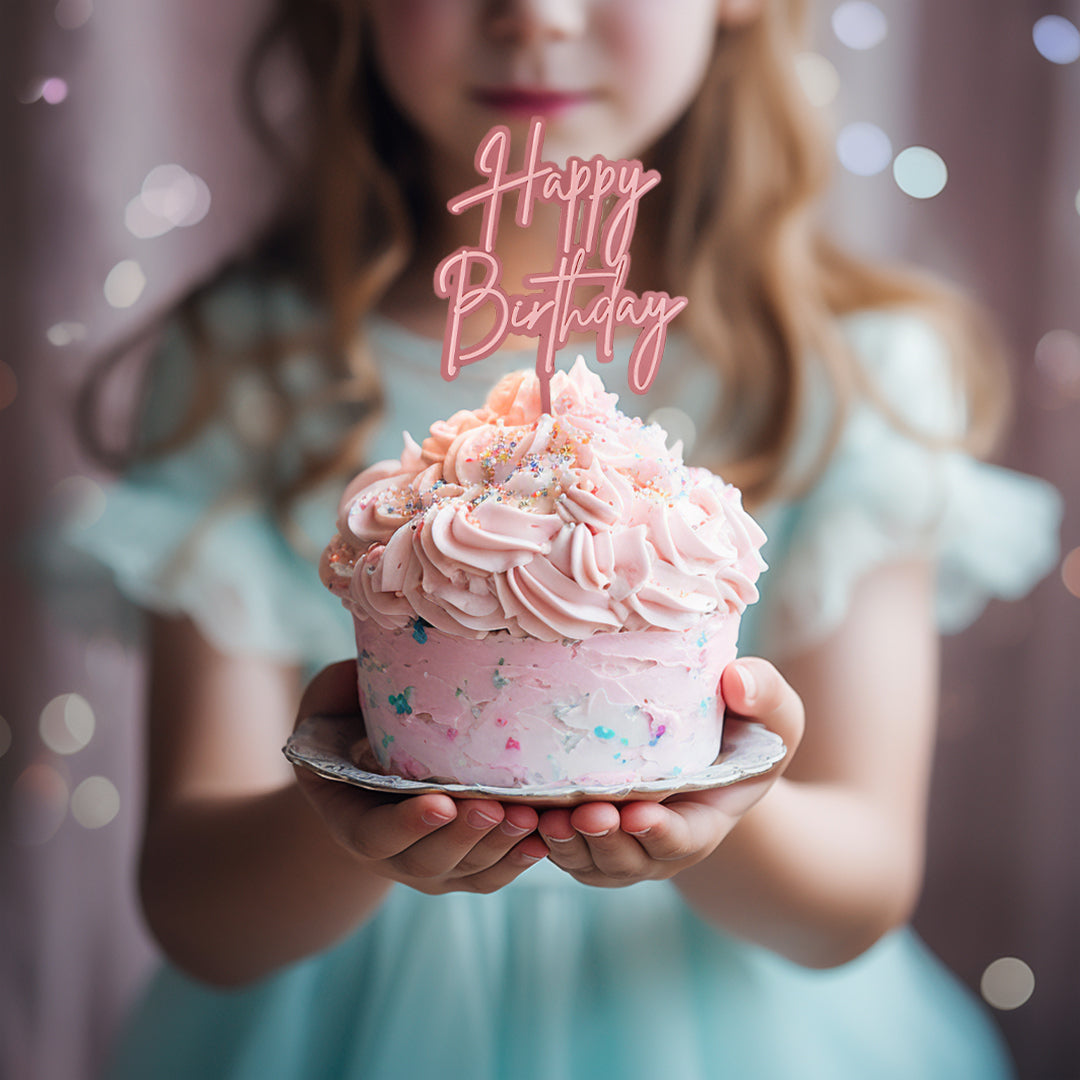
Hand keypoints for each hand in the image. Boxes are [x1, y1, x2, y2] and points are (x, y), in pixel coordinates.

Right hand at [293, 662, 548, 894]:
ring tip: (530, 817)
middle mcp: (388, 852)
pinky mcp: (464, 867)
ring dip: (498, 846)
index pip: (373, 834)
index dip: (406, 824)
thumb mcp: (334, 701)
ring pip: (465, 870)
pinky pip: (492, 874)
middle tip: (493, 807)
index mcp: (348, 815)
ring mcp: (429, 865)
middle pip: (425, 861)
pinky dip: (518, 859)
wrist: (366, 764)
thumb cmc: (348, 720)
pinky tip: (544, 837)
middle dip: (462, 835)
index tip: (440, 802)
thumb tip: (373, 652)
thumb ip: (346, 687)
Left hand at [537, 657, 803, 887]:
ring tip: (546, 819)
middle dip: (605, 841)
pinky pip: (560, 848)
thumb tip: (738, 678)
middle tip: (583, 815)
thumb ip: (764, 693)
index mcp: (707, 820)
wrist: (707, 747)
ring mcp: (622, 845)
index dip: (661, 833)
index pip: (684, 838)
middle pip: (629, 859)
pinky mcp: (586, 834)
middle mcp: (661, 844)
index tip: (639, 814)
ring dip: (567, 845)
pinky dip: (538, 838)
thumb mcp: (770, 713)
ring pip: (588, 861)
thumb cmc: (745, 728)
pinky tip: (519, 814)